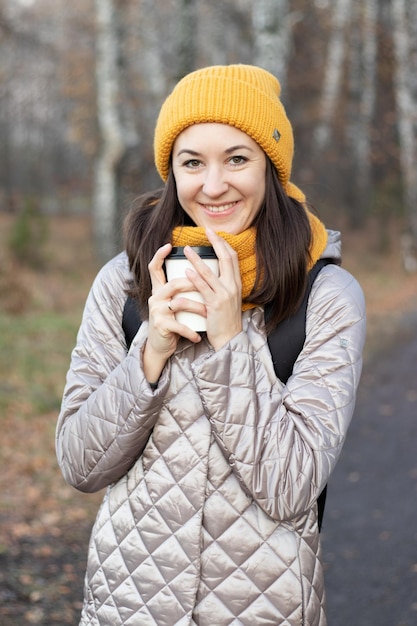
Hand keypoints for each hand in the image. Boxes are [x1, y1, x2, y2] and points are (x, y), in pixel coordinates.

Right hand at [143, 243, 202, 382]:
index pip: (154, 268)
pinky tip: (198, 335)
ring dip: (197, 308)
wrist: (161, 344)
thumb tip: (199, 270)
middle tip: (209, 286)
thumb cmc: (173, 320)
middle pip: (174, 283)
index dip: (159, 255)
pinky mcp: (161, 325)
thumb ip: (181, 287)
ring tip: (208, 313)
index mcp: (159, 289)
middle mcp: (156, 297)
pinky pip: (179, 325)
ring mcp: (157, 311)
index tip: (170, 245)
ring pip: (180, 302)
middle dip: (194, 284)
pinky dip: (191, 331)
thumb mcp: (175, 301)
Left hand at [183, 229, 242, 350]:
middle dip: (216, 243)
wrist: (229, 339)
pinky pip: (203, 289)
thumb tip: (214, 271)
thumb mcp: (229, 299)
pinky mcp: (214, 306)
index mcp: (236, 283)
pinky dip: (194, 279)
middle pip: (226, 259)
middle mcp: (232, 287)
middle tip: (206, 231)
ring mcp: (224, 296)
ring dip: (197, 259)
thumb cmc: (226, 319)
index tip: (214, 233)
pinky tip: (186, 271)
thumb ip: (223, 284)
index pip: (232, 258)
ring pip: (210, 273)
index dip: (223, 243)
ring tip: (186, 250)